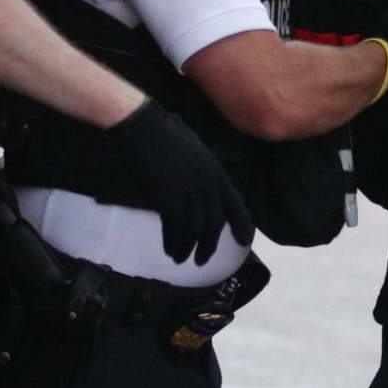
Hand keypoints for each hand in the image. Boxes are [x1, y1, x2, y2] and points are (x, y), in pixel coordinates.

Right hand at [108, 99, 250, 263]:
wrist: (143, 126)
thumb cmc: (164, 133)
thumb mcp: (195, 152)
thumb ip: (203, 171)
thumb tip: (203, 188)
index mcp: (217, 173)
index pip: (237, 206)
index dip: (243, 226)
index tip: (244, 242)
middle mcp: (208, 186)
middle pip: (214, 225)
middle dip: (209, 246)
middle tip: (201, 260)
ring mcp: (189, 192)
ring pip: (194, 230)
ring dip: (188, 249)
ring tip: (181, 259)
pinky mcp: (168, 197)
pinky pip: (174, 227)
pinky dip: (173, 242)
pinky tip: (170, 250)